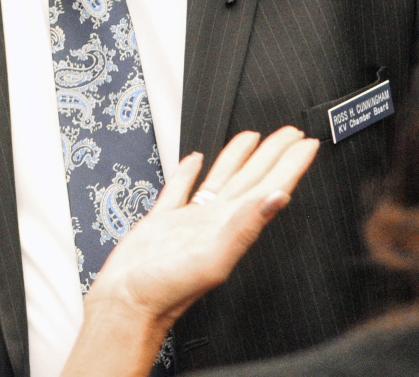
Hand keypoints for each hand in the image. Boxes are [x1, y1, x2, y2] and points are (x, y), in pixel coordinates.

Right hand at [62, 126, 318, 376]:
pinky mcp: (164, 221)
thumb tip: (278, 198)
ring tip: (251, 137)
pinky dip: (188, 172)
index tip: (306, 143)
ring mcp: (190, 220)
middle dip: (272, 154)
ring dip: (237, 157)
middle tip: (290, 132)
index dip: (290, 165)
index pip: (269, 187)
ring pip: (220, 179)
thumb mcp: (212, 257)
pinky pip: (181, 188)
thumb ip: (245, 225)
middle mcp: (215, 220)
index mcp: (230, 226)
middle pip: (251, 178)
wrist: (127, 303)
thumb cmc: (165, 290)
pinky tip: (193, 160)